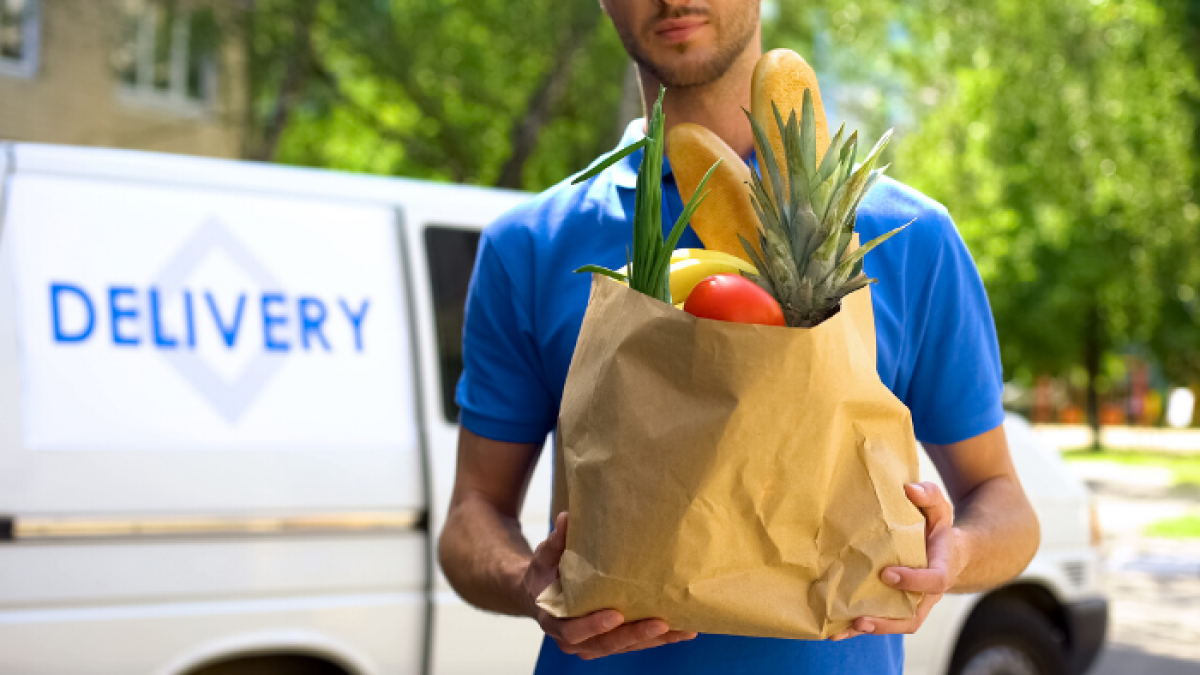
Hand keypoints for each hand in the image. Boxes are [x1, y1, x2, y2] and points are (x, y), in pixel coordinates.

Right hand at [523, 512, 697, 658]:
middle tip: (661, 624)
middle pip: (606, 644)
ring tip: (682, 630)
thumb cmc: (544, 574)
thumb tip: (566, 518)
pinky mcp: (610, 642)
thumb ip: (555, 542)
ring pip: (625, 647)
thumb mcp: (545, 557)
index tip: (616, 615)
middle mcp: (573, 639)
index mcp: (555, 620)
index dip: (593, 625)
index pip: (573, 630)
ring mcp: (593, 644)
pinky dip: (658, 639)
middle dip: (635, 635)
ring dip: (654, 640)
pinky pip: (634, 644)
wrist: (540, 595)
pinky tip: (682, 631)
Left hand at [831, 482, 965, 640]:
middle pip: (912, 616)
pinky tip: (834, 630)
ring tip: (843, 628)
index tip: (887, 574)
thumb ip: (929, 496)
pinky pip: (880, 621)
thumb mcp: (939, 508)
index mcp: (940, 569)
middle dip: (887, 621)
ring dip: (869, 629)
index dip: (912, 581)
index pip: (932, 581)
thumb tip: (910, 490)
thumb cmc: (938, 528)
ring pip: (895, 623)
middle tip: (861, 618)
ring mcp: (912, 603)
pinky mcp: (896, 606)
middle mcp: (926, 594)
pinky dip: (858, 628)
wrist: (945, 552)